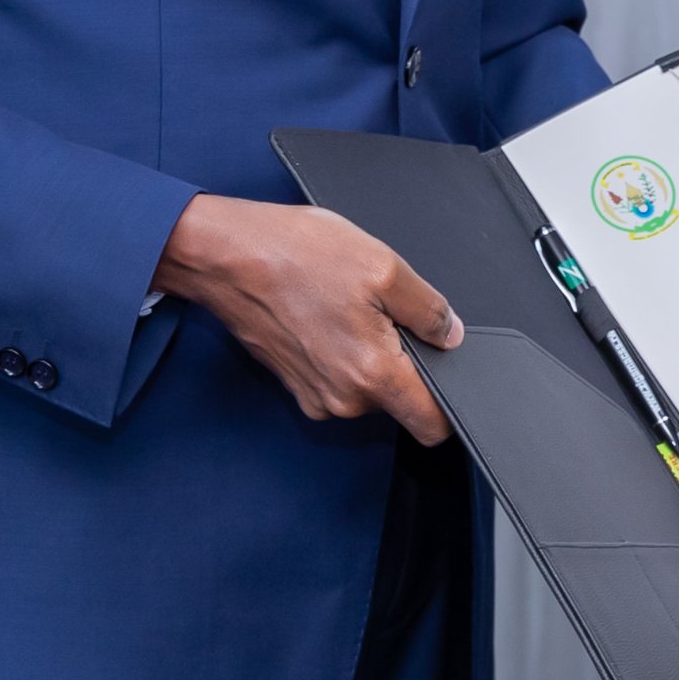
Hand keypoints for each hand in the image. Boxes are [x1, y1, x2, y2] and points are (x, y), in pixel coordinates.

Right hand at [151, 193, 462, 440]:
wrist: (227, 256)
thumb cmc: (295, 255)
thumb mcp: (383, 266)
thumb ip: (428, 308)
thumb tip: (450, 333)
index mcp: (373, 374)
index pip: (431, 424)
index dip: (451, 406)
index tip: (452, 378)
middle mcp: (343, 399)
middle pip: (399, 399)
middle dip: (405, 361)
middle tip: (387, 312)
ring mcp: (315, 394)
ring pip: (368, 386)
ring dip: (371, 353)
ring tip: (349, 305)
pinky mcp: (296, 383)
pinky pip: (338, 377)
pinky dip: (343, 351)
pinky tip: (328, 311)